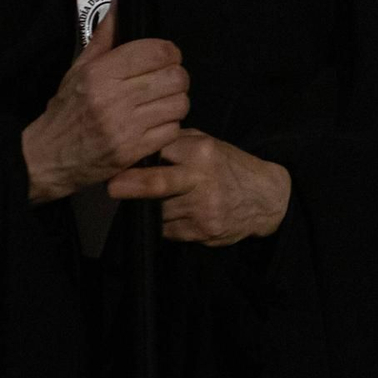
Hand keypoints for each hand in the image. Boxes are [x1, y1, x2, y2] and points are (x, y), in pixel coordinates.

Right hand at [22, 5, 189, 204]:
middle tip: (165, 81)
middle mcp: (114, 98)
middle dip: (176, 77)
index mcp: (101, 73)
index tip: (165, 57)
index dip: (169, 52)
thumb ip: (105, 36)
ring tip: (161, 103)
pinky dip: (169, 127)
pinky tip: (155, 124)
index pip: (157, 51)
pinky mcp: (133, 151)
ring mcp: (125, 127)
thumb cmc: (66, 110)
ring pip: (179, 104)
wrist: (46, 158)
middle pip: (175, 77)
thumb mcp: (79, 69)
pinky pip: (173, 131)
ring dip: (175, 102)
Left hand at [107, 128, 291, 245]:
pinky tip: (179, 215)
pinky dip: (166, 225)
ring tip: (162, 201)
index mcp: (202, 153)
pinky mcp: (202, 232)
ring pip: (158, 212)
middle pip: (158, 183)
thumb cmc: (229, 167)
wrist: (266, 198)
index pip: (161, 151)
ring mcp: (203, 209)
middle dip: (131, 185)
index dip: (138, 158)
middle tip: (112, 187)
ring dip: (150, 209)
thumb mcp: (209, 144)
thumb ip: (177, 144)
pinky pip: (168, 231)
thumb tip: (138, 149)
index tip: (117, 160)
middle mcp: (202, 180)